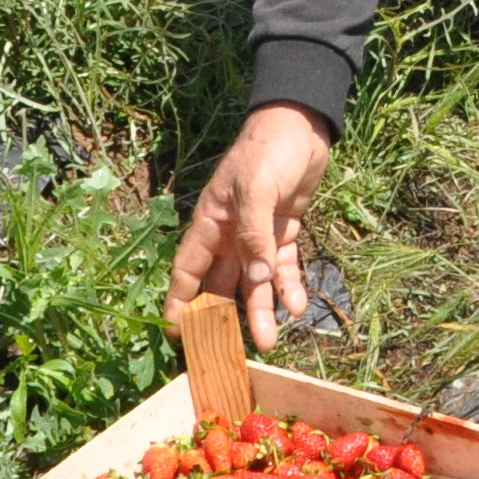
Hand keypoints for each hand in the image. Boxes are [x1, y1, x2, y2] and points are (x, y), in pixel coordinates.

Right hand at [168, 104, 331, 347]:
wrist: (301, 125)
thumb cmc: (267, 150)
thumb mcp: (256, 187)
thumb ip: (254, 234)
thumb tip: (256, 279)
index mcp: (211, 222)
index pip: (188, 269)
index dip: (181, 301)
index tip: (177, 334)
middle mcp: (229, 235)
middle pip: (222, 285)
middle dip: (225, 319)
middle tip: (228, 354)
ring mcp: (257, 235)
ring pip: (255, 282)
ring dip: (261, 310)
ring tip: (269, 343)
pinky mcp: (283, 232)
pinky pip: (283, 266)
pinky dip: (289, 286)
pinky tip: (296, 307)